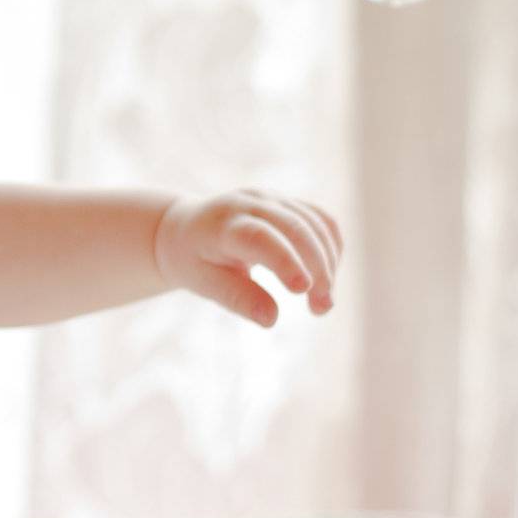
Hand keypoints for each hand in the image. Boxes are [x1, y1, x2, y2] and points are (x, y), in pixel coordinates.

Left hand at [153, 187, 342, 328]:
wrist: (185, 229)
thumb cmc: (193, 259)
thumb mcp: (203, 282)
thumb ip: (236, 297)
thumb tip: (270, 319)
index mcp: (222, 224)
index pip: (258, 236)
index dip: (284, 259)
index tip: (303, 290)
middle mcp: (248, 203)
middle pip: (295, 228)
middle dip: (317, 268)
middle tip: (322, 308)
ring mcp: (270, 199)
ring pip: (314, 224)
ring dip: (328, 263)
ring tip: (322, 304)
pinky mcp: (286, 203)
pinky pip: (321, 220)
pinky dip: (331, 248)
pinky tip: (326, 277)